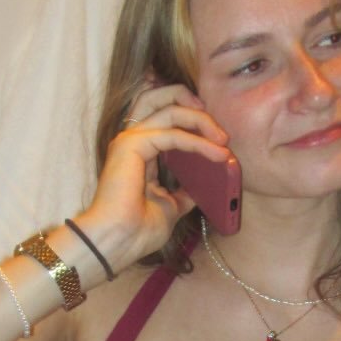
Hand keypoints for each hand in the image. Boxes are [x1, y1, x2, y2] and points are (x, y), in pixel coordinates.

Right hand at [78, 83, 230, 269]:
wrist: (117, 244)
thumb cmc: (136, 231)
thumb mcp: (170, 206)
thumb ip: (183, 192)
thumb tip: (204, 187)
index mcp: (138, 152)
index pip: (162, 115)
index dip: (190, 115)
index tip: (216, 134)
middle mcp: (131, 140)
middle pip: (160, 97)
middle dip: (192, 102)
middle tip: (218, 128)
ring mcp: (129, 140)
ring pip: (170, 110)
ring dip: (202, 122)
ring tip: (223, 141)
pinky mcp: (132, 145)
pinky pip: (173, 134)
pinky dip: (198, 142)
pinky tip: (217, 153)